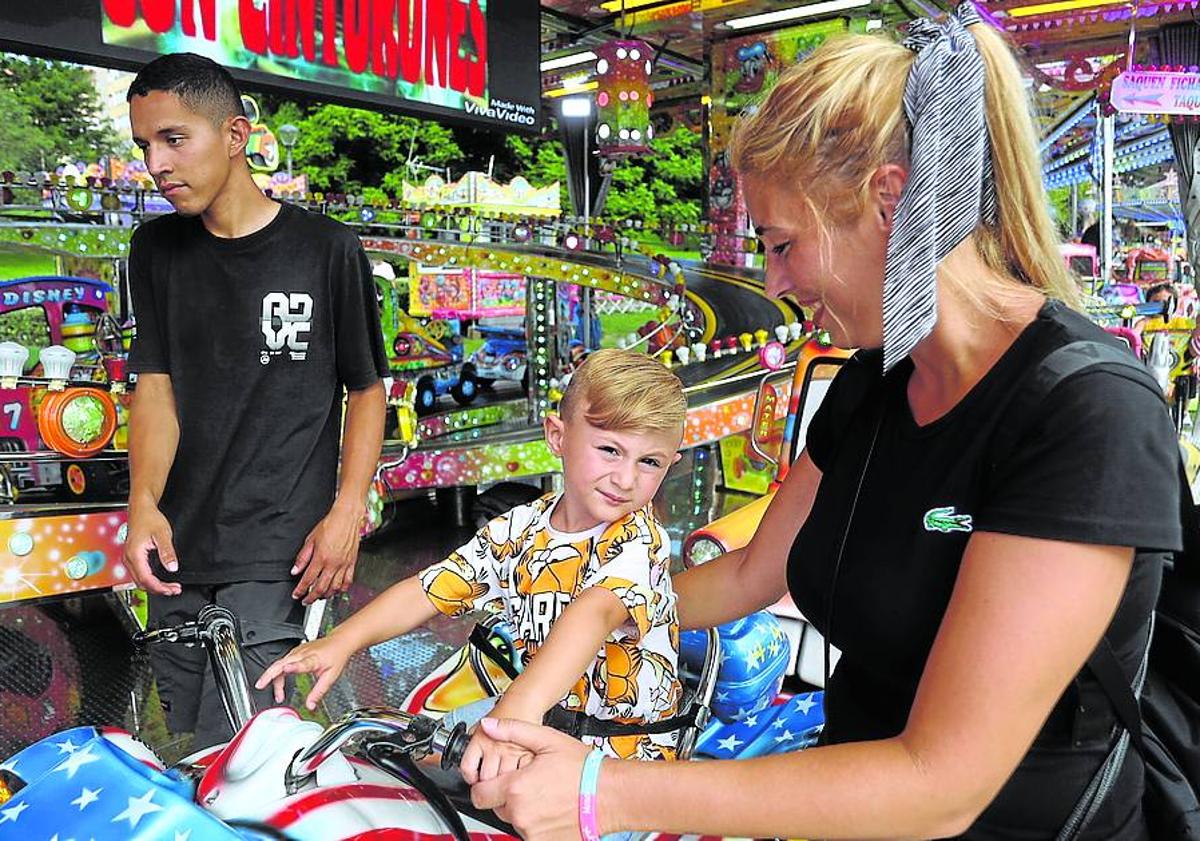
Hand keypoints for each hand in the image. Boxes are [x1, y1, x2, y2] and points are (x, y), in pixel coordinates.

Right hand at [122, 500, 180, 595]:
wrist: (141, 509)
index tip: (172, 589)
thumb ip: (167, 552)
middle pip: (142, 583)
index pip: (146, 579)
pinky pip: (139, 574)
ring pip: (139, 580)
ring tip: (169, 587)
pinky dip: (150, 580)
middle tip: (174, 590)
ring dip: (154, 586)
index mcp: (135, 554)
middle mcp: (129, 558)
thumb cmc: (149, 518)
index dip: (160, 587)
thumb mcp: (163, 535)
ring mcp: (129, 558)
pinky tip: (159, 580)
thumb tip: (172, 567)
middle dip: (158, 589)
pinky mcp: (132, 557)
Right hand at [254, 634, 353, 709]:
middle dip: (269, 674)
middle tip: (260, 686)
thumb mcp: (331, 676)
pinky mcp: (295, 652)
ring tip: (277, 695)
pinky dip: (276, 674)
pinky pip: (281, 662)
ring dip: (272, 677)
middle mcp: (303, 654)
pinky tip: (278, 685)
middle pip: (281, 663)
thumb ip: (319, 692)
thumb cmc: (336, 656)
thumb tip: (310, 706)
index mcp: (313, 659)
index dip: (293, 667)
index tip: (286, 669)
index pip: (302, 663)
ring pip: (278, 663)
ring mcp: (297, 652)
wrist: (339, 642)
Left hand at [292, 500, 362, 603]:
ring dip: (326, 595)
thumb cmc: (329, 525)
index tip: (296, 595)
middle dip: (312, 597)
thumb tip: (295, 570)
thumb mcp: (310, 540)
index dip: (300, 590)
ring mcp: (344, 564)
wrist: (346, 518)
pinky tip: (337, 590)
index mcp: (321, 557)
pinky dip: (342, 589)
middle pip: (321, 587)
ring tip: (319, 597)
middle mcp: (333, 563)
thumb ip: (302, 557)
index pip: (308, 579)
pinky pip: (348, 581)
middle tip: (306, 601)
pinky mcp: (352, 563)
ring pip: (335, 587)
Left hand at [469, 717, 592, 839]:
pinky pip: (530, 833)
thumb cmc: (583, 769)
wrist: (610, 796)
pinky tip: (552, 809)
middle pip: (496, 807)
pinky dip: (537, 823)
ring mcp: (531, 832)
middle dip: (507, 796)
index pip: (479, 794)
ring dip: (523, 810)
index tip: (496, 781)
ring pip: (514, 821)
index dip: (485, 785)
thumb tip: (489, 726)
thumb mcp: (548, 740)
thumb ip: (513, 731)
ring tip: (546, 795)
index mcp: (516, 788)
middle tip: (531, 784)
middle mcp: (520, 814)